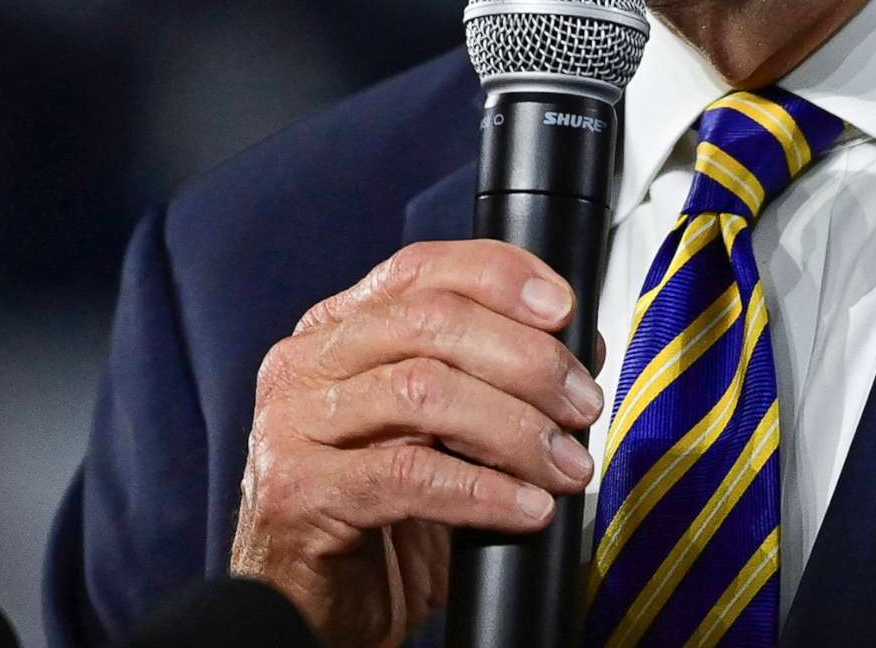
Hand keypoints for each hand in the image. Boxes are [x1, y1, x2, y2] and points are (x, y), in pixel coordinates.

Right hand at [228, 240, 604, 647]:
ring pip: (423, 391)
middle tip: (583, 406)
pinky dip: (484, 491)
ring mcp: (293, 425)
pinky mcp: (296, 492)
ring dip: (515, 427)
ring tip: (566, 465)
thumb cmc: (384, 512)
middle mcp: (307, 363)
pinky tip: (527, 508)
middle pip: (432, 323)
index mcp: (339, 328)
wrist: (316, 606)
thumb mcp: (444, 430)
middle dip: (527, 360)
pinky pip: (407, 474)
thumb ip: (493, 377)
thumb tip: (580, 345)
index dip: (502, 277)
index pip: (423, 268)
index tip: (566, 310)